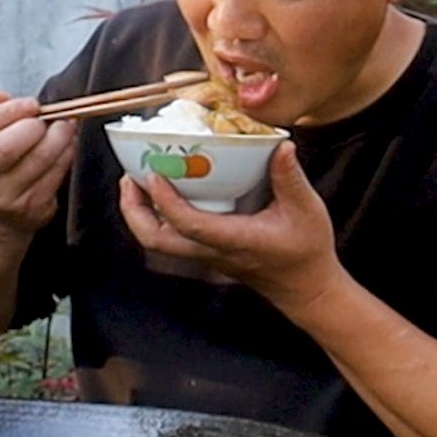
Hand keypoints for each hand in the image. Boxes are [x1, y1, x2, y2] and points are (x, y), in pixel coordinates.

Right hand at [0, 92, 76, 237]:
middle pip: (6, 147)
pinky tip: (67, 143)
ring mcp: (4, 198)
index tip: (30, 103)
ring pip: (38, 159)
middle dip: (33, 125)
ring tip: (63, 125)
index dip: (8, 110)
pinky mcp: (32, 207)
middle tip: (44, 118)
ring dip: (58, 136)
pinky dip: (67, 152)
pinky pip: (56, 173)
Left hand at [117, 141, 345, 314]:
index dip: (165, 200)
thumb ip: (290, 178)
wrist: (306, 289)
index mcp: (233, 240)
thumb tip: (281, 146)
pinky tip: (161, 191)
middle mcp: (211, 251)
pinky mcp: (204, 252)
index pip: (188, 225)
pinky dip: (154, 215)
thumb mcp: (307, 210)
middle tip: (129, 176)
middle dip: (133, 209)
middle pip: (155, 240)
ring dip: (139, 212)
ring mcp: (205, 255)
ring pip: (157, 241)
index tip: (153, 174)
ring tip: (137, 179)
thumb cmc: (306, 252)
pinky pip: (168, 236)